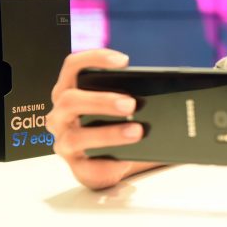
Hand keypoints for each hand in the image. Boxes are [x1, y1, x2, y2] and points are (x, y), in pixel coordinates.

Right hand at [45, 49, 161, 189]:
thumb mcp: (117, 104)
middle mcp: (60, 115)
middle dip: (102, 100)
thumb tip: (165, 86)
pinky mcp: (77, 168)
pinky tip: (127, 160)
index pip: (72, 66)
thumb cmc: (114, 123)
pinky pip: (89, 167)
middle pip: (70, 100)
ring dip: (109, 133)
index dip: (95, 59)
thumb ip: (128, 92)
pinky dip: (110, 163)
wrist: (111, 160)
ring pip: (77, 137)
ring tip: (137, 131)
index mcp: (68, 91)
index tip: (124, 61)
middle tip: (131, 103)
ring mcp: (65, 142)